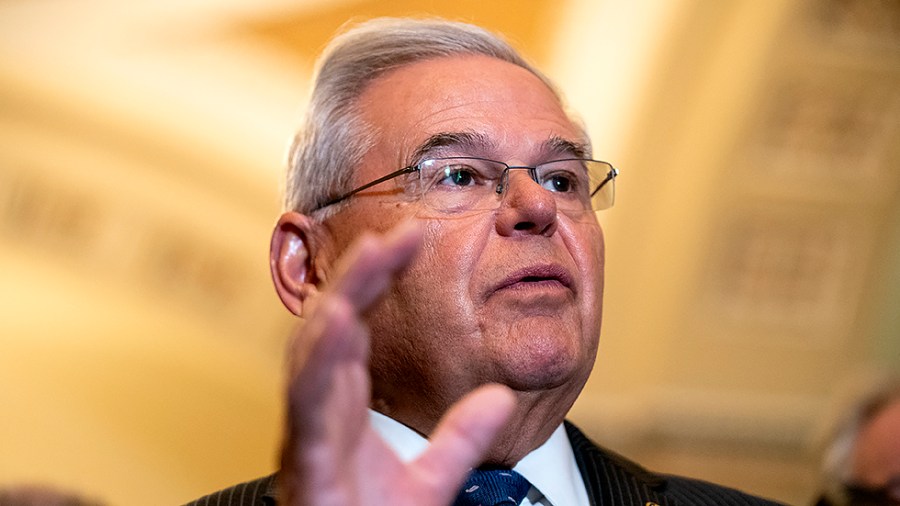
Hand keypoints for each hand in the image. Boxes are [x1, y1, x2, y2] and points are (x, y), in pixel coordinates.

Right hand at [279, 220, 515, 505]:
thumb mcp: (432, 478)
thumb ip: (461, 437)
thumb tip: (497, 397)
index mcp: (346, 406)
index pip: (358, 326)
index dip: (377, 279)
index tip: (410, 238)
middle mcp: (321, 410)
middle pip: (333, 326)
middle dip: (358, 276)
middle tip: (393, 232)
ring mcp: (309, 432)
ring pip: (313, 353)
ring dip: (340, 302)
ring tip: (368, 258)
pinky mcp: (307, 461)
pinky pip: (308, 404)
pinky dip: (319, 361)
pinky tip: (338, 323)